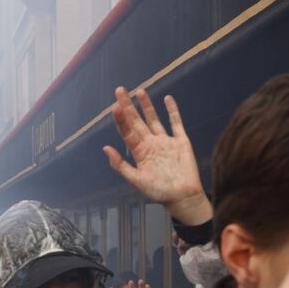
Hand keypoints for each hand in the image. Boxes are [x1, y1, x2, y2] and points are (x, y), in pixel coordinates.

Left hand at [103, 88, 212, 225]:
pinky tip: (167, 99)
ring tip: (139, 91)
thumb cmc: (159, 192)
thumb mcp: (137, 181)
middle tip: (120, 90)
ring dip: (147, 106)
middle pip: (137, 121)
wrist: (183, 197)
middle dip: (129, 106)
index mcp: (140, 153)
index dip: (121, 119)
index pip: (127, 132)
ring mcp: (166, 141)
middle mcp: (151, 144)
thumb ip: (121, 165)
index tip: (115, 106)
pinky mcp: (181, 141)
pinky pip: (176, 123)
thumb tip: (105, 148)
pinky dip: (172, 111)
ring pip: (154, 119)